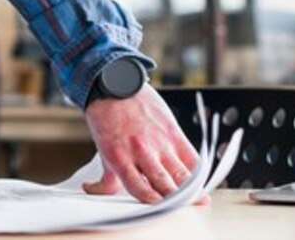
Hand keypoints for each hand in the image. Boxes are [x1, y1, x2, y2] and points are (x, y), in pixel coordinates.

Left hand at [82, 83, 200, 203]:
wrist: (116, 85)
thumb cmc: (107, 118)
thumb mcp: (102, 148)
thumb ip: (108, 176)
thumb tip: (95, 192)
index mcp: (119, 157)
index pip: (139, 189)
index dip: (152, 203)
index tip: (159, 209)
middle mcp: (141, 151)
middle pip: (164, 184)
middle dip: (175, 201)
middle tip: (182, 208)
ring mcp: (160, 142)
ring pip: (182, 175)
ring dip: (191, 191)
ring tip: (198, 200)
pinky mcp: (174, 132)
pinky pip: (192, 158)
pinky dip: (198, 172)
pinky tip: (200, 181)